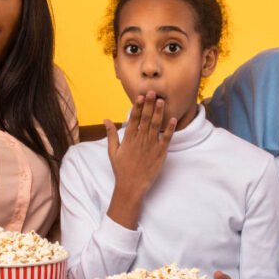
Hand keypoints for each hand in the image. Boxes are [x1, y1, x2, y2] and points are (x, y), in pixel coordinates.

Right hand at [104, 91, 175, 228]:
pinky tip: (173, 119)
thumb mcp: (112, 151)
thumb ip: (111, 134)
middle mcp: (140, 140)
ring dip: (158, 112)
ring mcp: (151, 146)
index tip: (140, 96)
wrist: (131, 186)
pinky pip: (166, 139)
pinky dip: (170, 129)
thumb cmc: (121, 169)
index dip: (137, 106)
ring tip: (162, 101)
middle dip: (149, 104)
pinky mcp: (160, 153)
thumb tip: (106, 120)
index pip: (133, 119)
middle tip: (153, 91)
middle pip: (145, 119)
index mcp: (129, 138)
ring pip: (156, 126)